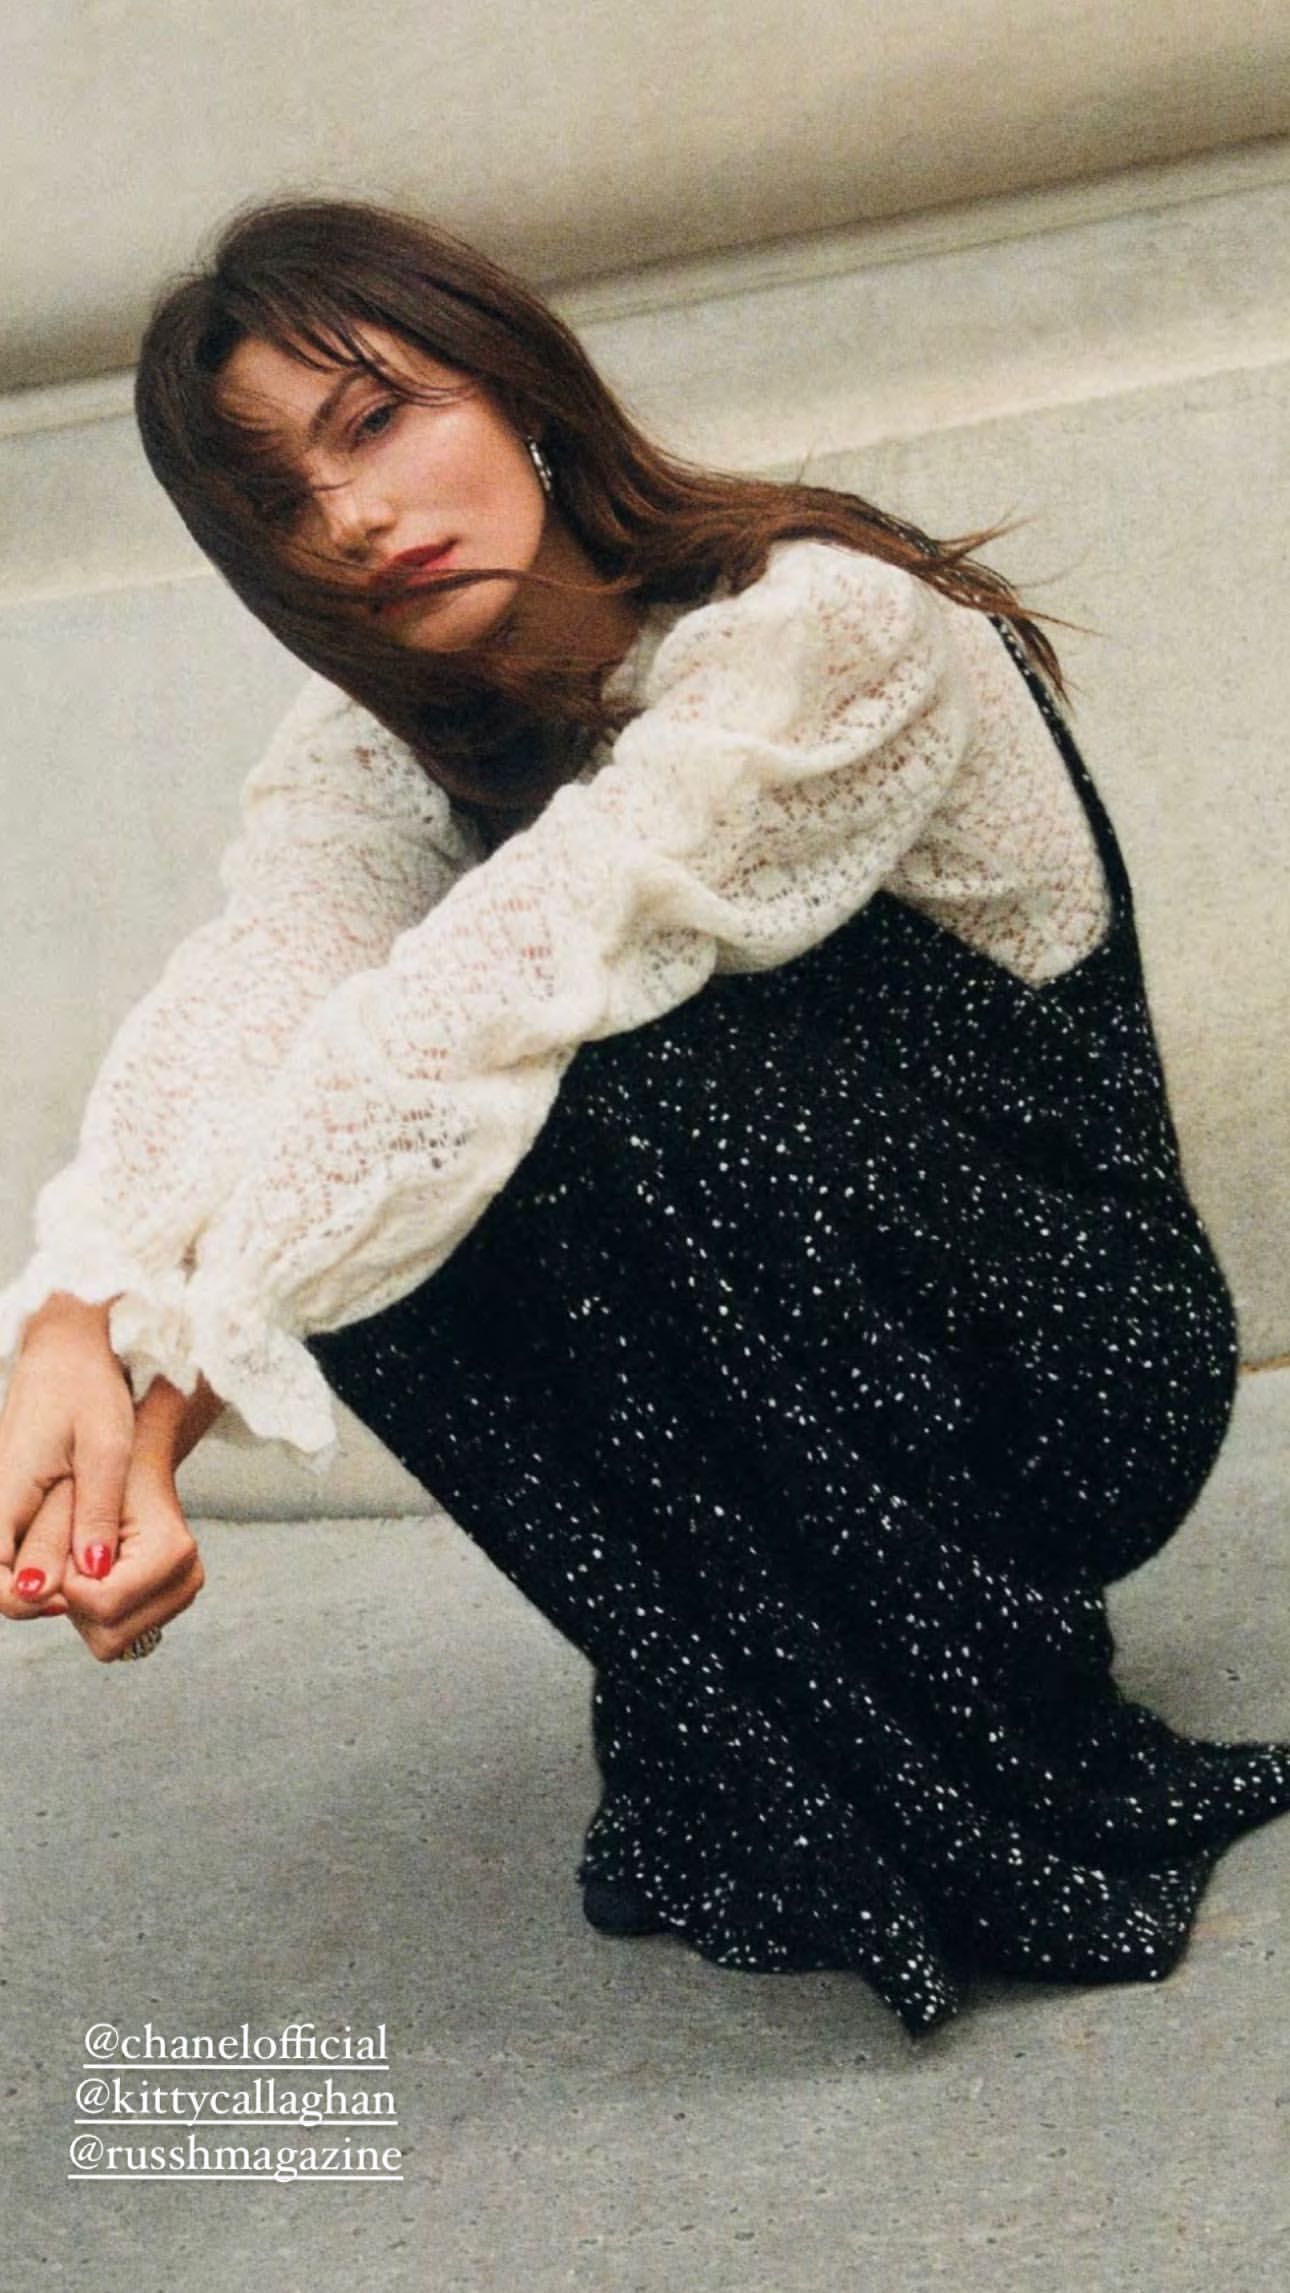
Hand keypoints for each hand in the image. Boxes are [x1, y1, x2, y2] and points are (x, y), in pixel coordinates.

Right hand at [0, 1294, 133, 1620]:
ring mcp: (1, 1496)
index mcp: (6, 1491)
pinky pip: (16, 1540)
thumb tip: (91, 1573)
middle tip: (89, 1584)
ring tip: (91, 1567)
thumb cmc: (89, 1387)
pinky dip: (45, 1553)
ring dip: (44, 1575)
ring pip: (8, 1562)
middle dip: (38, 1594)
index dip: (27, 1600)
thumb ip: (96, 1511)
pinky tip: (81, 1546)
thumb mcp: (105, 1448)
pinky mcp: (13, 1492)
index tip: (70, 1596)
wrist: (68, 1345)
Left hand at [61, 1457, 204, 1662]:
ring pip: (111, 1643)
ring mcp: (182, 1596)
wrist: (131, 1463)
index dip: (68, 1585)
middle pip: (109, 1637)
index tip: (65, 1549)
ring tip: (84, 1563)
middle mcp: (187, 1580)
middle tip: (73, 1555)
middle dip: (77, 1601)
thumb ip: (46, 1544)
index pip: (104, 1605)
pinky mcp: (169, 1607)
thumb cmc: (95, 1470)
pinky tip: (94, 1576)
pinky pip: (116, 1636)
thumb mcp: (65, 1497)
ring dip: (83, 1610)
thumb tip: (30, 1593)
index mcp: (172, 1551)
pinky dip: (94, 1613)